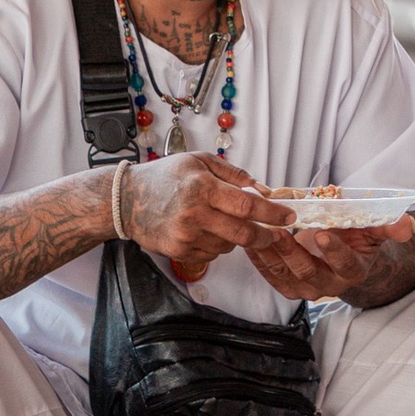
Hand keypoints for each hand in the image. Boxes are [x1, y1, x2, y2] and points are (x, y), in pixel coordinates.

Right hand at [120, 153, 285, 281]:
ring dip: (238, 237)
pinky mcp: (178, 252)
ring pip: (229, 245)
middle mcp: (194, 214)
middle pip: (243, 233)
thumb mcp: (201, 161)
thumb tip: (265, 189)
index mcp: (202, 188)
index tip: (288, 216)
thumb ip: (236, 174)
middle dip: (265, 235)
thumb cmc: (165, 177)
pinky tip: (208, 230)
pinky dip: (218, 244)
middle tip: (274, 232)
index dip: (272, 213)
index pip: (248, 205)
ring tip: (228, 222)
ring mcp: (185, 237)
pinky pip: (212, 253)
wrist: (126, 200)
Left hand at [245, 215, 414, 302]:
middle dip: (292, 251)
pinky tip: (249, 240)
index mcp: (354, 271)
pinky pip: (270, 275)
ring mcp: (306, 289)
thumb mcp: (375, 229)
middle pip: (308, 272)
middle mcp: (330, 285)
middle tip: (278, 231)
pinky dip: (258, 259)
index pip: (345, 264)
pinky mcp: (288, 286)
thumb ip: (390, 226)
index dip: (335, 251)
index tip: (323, 232)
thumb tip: (408, 225)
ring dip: (269, 254)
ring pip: (285, 274)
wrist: (343, 254)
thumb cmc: (358, 236)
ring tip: (258, 232)